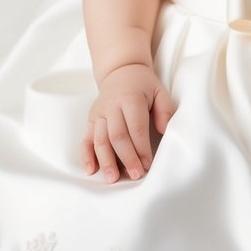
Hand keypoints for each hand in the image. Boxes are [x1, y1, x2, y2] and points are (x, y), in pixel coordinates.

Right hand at [81, 64, 177, 182]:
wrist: (120, 71)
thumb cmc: (143, 85)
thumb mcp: (159, 91)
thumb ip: (164, 110)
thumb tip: (163, 130)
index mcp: (131, 99)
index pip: (136, 128)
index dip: (142, 148)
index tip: (148, 165)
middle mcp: (112, 106)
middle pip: (117, 136)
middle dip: (126, 158)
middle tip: (135, 175)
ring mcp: (99, 113)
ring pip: (100, 139)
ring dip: (106, 160)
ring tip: (112, 178)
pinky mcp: (90, 119)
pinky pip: (86, 138)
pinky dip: (86, 155)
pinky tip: (91, 170)